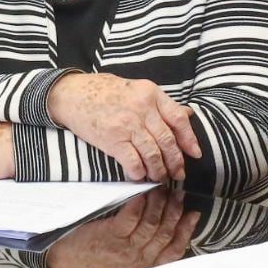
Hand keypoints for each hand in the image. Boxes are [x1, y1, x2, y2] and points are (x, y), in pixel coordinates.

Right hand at [46, 73, 202, 181]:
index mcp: (151, 93)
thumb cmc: (104, 91)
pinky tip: (140, 176)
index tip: (195, 154)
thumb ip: (161, 104)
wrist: (72, 94)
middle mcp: (142, 108)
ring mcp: (127, 124)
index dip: (189, 139)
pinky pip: (133, 161)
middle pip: (167, 140)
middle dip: (175, 161)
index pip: (178, 119)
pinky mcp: (112, 139)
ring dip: (159, 170)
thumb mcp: (137, 89)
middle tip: (178, 173)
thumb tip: (187, 114)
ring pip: (153, 154)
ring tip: (160, 177)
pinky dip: (139, 172)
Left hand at [47, 190, 200, 267]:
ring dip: (159, 204)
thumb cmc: (94, 258)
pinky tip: (143, 192)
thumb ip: (142, 250)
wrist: (65, 261)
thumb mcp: (123, 262)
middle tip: (178, 193)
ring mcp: (125, 249)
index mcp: (144, 266)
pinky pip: (131, 217)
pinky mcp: (111, 236)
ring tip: (163, 188)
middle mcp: (138, 260)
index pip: (174, 251)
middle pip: (165, 234)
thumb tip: (162, 228)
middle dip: (175, 211)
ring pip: (151, 224)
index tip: (193, 214)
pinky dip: (139, 203)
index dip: (186, 231)